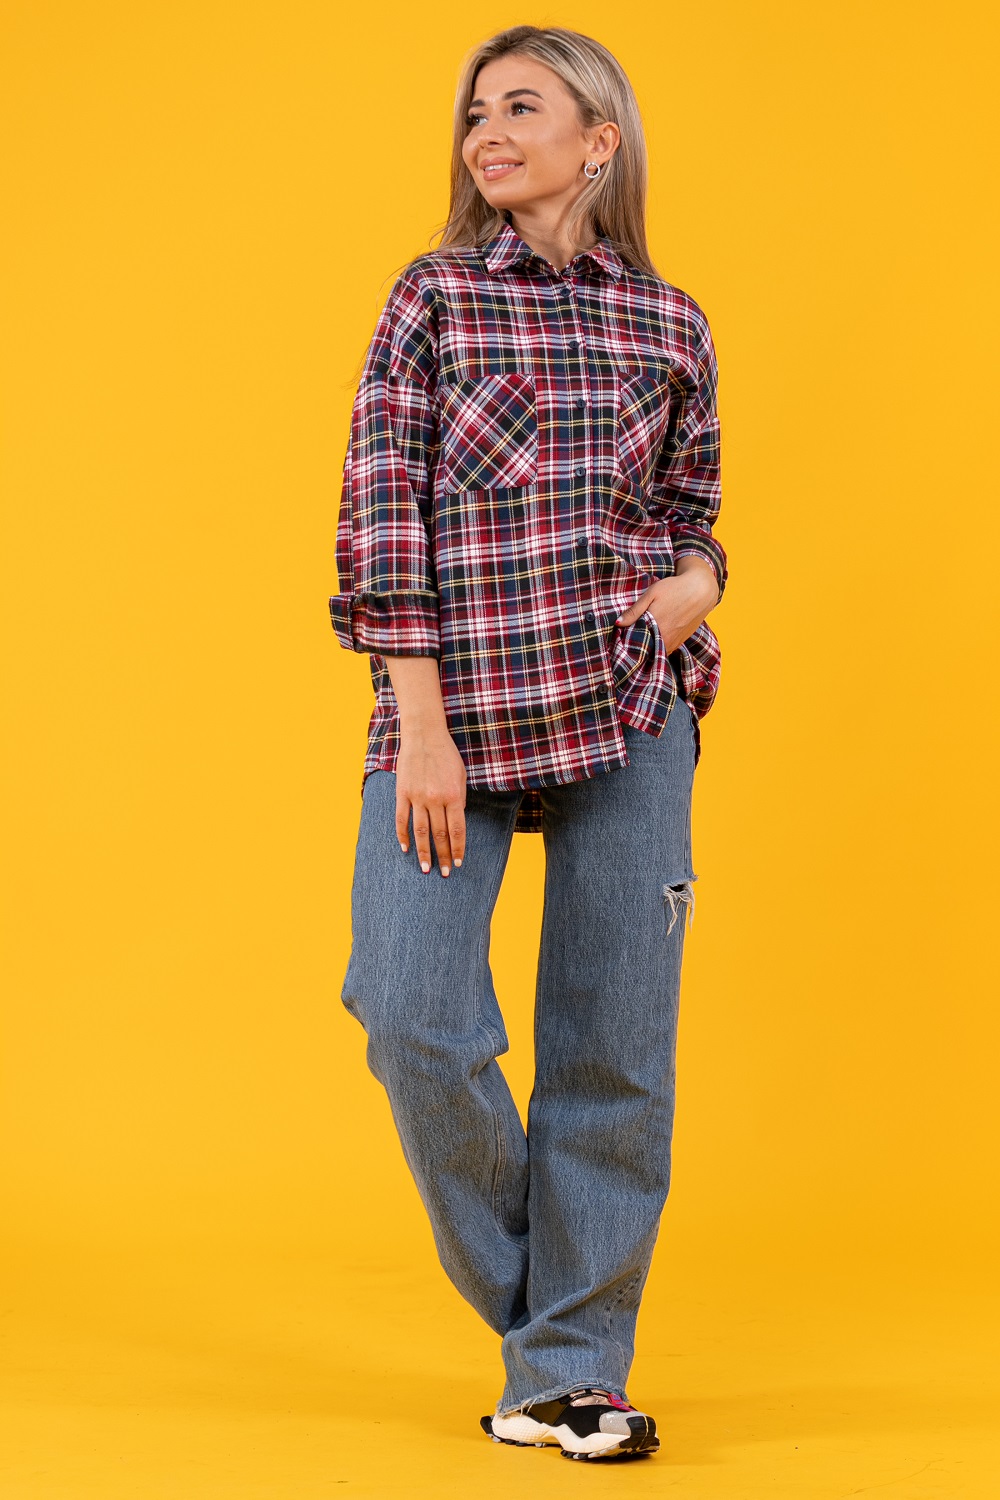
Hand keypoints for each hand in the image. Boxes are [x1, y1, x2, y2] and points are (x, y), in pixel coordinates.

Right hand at [395, 727, 466, 877]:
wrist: (424, 735)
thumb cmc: (446, 754)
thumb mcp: (461, 776)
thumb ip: (459, 800)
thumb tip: (455, 823)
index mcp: (454, 796)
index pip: (457, 830)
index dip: (458, 849)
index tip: (459, 863)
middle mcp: (436, 799)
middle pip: (440, 835)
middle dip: (443, 857)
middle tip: (446, 873)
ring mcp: (417, 797)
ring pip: (421, 832)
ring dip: (424, 853)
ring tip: (425, 869)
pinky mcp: (402, 793)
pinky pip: (402, 819)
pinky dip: (403, 836)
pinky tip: (406, 849)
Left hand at [615, 557, 719, 653]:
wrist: (701, 589)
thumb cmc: (675, 588)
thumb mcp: (651, 594)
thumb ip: (634, 611)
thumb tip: (618, 623)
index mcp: (656, 628)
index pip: (637, 645)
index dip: (628, 643)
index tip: (621, 640)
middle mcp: (666, 639)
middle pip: (647, 650)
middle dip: (638, 646)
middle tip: (631, 638)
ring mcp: (675, 642)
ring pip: (657, 650)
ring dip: (650, 647)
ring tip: (643, 637)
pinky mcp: (682, 641)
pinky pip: (667, 649)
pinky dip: (660, 645)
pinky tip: (656, 636)